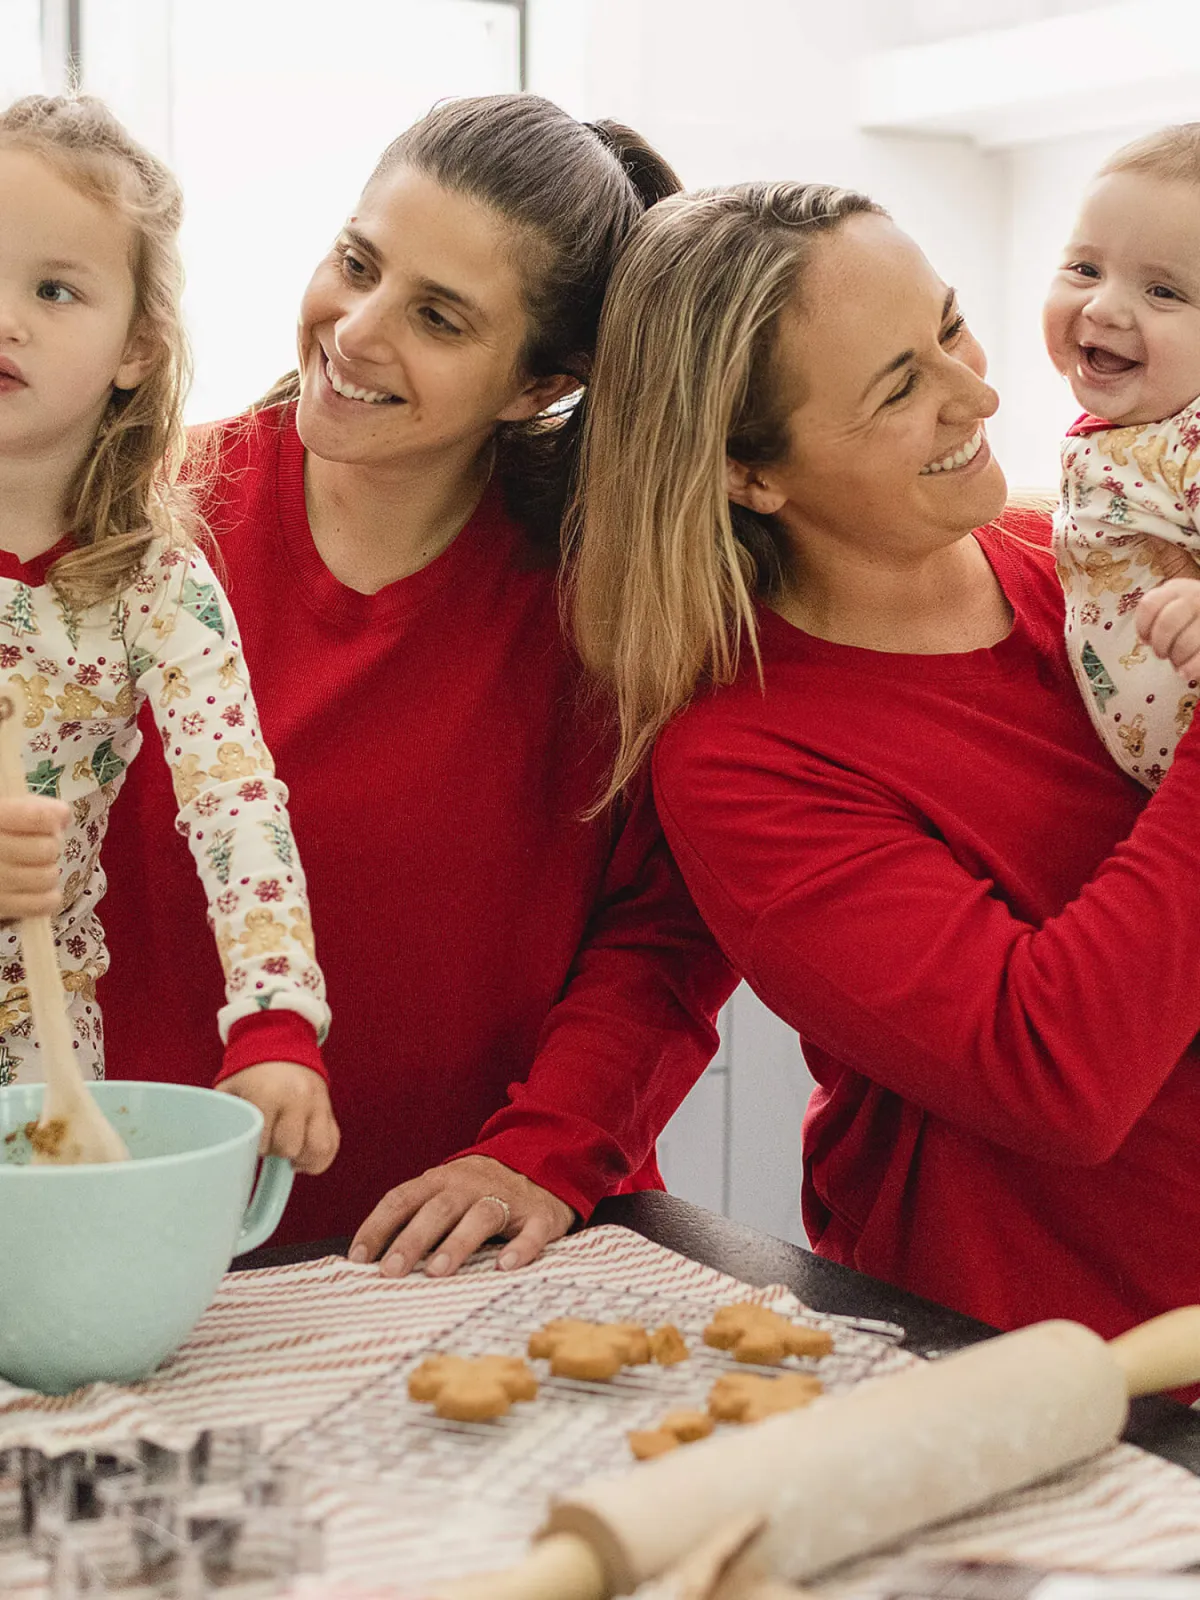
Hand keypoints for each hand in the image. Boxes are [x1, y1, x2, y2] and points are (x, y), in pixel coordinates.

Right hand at [0, 796, 67, 919]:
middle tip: (38, 846)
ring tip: (35, 867)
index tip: (47, 820)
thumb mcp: (3, 810)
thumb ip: (30, 806)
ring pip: (48, 877)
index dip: (51, 818)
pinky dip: (48, 896)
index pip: (38, 817)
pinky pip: (43, 904)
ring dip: (48, 871)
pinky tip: (37, 888)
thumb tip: (63, 814)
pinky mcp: (2, 907)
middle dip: (50, 846)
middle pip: (47, 849)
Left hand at [217, 1061, 340, 1173]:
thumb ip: (225, 1115)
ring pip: (317, 1148)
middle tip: (267, 1145)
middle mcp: (296, 1098)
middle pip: (289, 1148)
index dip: (254, 1150)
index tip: (248, 1144)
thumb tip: (218, 1146)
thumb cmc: (251, 1071)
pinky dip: (320, 1158)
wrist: (281, 1043)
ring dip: (302, 1159)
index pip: (263, 1143)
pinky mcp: (328, 1109)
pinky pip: (332, 1143)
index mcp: (268, 1094)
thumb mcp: (230, 1088)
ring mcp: (316, 1103)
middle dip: (276, 1152)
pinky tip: (305, 1159)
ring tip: (290, 1159)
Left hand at [349, 1154, 573, 1278]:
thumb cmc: (482, 1191)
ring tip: (438, 1272)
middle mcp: (470, 1185)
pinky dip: (520, 1248)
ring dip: (457, 1243)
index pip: (401, 1199)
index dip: (378, 1226)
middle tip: (391, 1271)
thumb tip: (371, 1259)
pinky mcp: (540, 1215)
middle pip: (438, 1209)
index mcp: (441, 1181)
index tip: (358, 1258)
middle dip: (412, 1240)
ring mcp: (507, 1198)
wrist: (545, 1162)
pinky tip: (505, 1267)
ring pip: (480, 1216)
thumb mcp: (446, 1192)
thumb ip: (415, 1217)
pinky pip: (531, 1231)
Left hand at [1136, 577, 1199, 679]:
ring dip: (1177, 657)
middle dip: (1160, 645)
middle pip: (1167, 624)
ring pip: (1185, 642)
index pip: (1150, 605)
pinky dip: (1190, 667)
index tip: (1146, 640)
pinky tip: (1185, 673)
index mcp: (1178, 588)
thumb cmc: (1193, 619)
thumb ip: (1160, 617)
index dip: (1143, 627)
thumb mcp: (1177, 608)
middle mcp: (1196, 597)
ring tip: (1178, 663)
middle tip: (1162, 655)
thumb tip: (1145, 638)